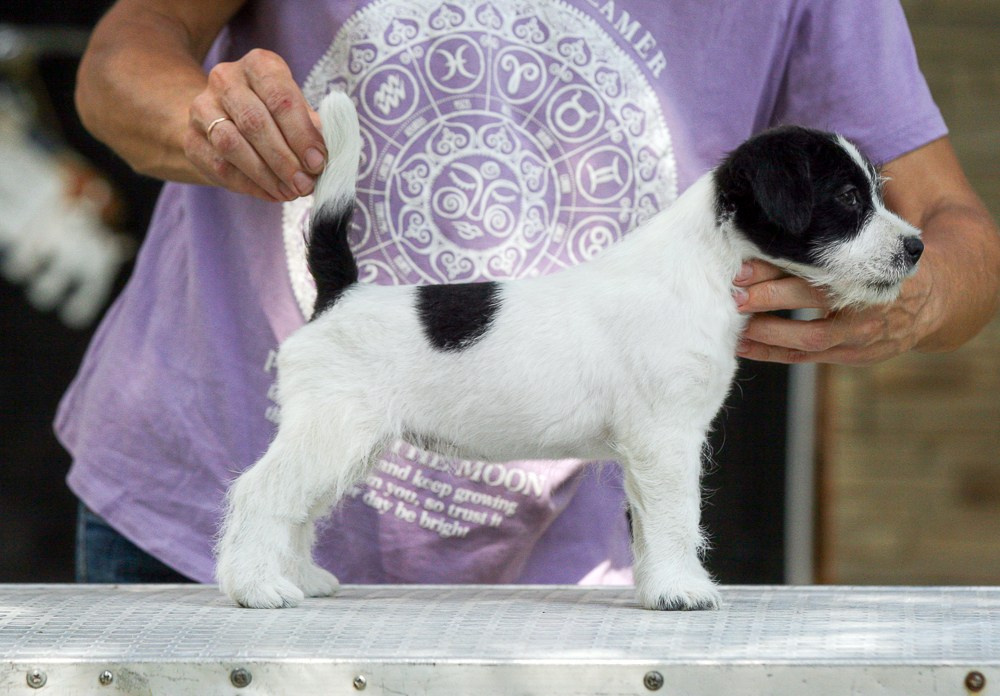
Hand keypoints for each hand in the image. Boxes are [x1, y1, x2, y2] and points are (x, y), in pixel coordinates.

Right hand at [184, 49, 325, 201]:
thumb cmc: (275, 115)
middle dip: (284, 159)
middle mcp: (226, 79)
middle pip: (254, 121)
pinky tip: (271, 193)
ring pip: (231, 144)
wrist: (225, 118)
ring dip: (265, 174)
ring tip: (289, 192)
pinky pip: (219, 165)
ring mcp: (203, 107)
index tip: (317, 162)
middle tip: (304, 184)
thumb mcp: (298, 113)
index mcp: (260, 65)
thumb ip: (312, 132)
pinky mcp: (191, 138)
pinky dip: (249, 185)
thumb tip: (320, 161)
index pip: (281, 98)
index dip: (301, 134)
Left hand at [731, 259, 935, 365]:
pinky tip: (745, 346)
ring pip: (808, 338)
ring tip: (734, 324)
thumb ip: (831, 241)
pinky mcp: (851, 356)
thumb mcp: (869, 246)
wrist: (931, 302)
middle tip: (735, 293)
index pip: (820, 269)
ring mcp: (860, 336)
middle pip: (811, 300)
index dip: (781, 267)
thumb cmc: (884, 267)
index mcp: (870, 272)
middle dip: (768, 297)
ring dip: (767, 332)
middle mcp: (866, 305)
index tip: (745, 265)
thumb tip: (775, 220)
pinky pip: (806, 358)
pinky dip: (773, 353)